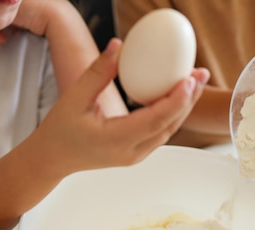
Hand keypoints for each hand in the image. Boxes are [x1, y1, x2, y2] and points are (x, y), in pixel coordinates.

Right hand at [32, 39, 209, 173]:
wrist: (53, 158)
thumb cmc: (59, 131)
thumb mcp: (74, 98)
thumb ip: (97, 72)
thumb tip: (118, 46)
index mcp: (116, 140)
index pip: (155, 120)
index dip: (176, 100)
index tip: (188, 79)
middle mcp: (131, 152)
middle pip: (169, 126)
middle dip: (189, 99)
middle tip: (201, 74)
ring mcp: (135, 156)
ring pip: (168, 131)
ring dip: (184, 107)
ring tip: (195, 82)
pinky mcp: (136, 153)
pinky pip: (160, 133)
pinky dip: (172, 114)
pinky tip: (177, 96)